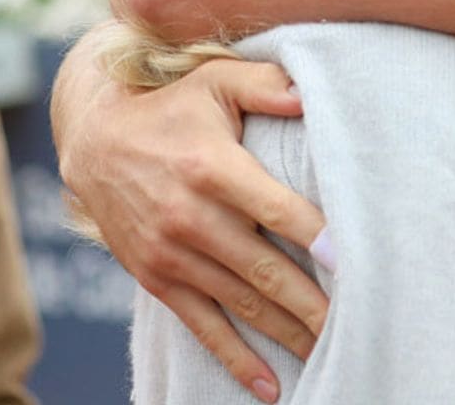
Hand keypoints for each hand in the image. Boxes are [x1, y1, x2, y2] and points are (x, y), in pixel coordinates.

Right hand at [58, 44, 328, 402]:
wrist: (95, 141)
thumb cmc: (172, 105)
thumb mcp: (216, 81)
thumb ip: (266, 86)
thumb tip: (309, 95)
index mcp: (212, 169)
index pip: (274, 209)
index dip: (313, 235)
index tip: (349, 259)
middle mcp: (191, 218)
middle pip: (264, 268)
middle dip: (312, 301)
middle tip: (359, 323)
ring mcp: (172, 254)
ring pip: (241, 303)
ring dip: (286, 332)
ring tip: (332, 351)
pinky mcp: (158, 279)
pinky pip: (203, 326)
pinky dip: (237, 359)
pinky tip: (271, 387)